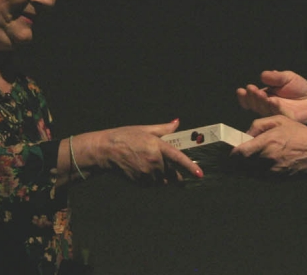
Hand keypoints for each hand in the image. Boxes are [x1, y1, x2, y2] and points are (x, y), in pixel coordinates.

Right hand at [83, 120, 202, 183]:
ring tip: (152, 165)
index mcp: (157, 147)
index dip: (190, 167)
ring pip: (164, 180)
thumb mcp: (145, 129)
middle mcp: (153, 162)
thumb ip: (164, 128)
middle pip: (172, 172)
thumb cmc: (125, 137)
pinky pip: (154, 184)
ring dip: (164, 176)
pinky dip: (154, 180)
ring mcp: (146, 174)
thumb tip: (177, 122)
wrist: (106, 150)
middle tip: (169, 164)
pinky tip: (145, 170)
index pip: (178, 158)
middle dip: (174, 170)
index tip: (200, 174)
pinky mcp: (140, 182)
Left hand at [230, 115, 306, 175]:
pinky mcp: (276, 179)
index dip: (232, 153)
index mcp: (267, 142)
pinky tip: (252, 166)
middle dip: (234, 162)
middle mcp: (267, 159)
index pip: (240, 153)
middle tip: (230, 158)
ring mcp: (272, 171)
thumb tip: (246, 134)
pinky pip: (258, 178)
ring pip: (248, 174)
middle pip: (241, 165)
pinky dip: (252, 173)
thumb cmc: (299, 134)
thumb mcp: (279, 120)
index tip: (230, 150)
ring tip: (239, 163)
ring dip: (241, 169)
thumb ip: (258, 125)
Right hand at [236, 70, 306, 127]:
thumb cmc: (299, 89)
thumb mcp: (287, 77)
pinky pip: (278, 114)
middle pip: (255, 105)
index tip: (241, 90)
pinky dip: (274, 107)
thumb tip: (262, 76)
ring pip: (264, 110)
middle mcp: (267, 107)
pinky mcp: (286, 119)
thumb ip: (275, 77)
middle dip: (251, 97)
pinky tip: (271, 100)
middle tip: (251, 89)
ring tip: (259, 92)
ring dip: (260, 102)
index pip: (250, 98)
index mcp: (264, 97)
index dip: (244, 96)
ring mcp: (276, 114)